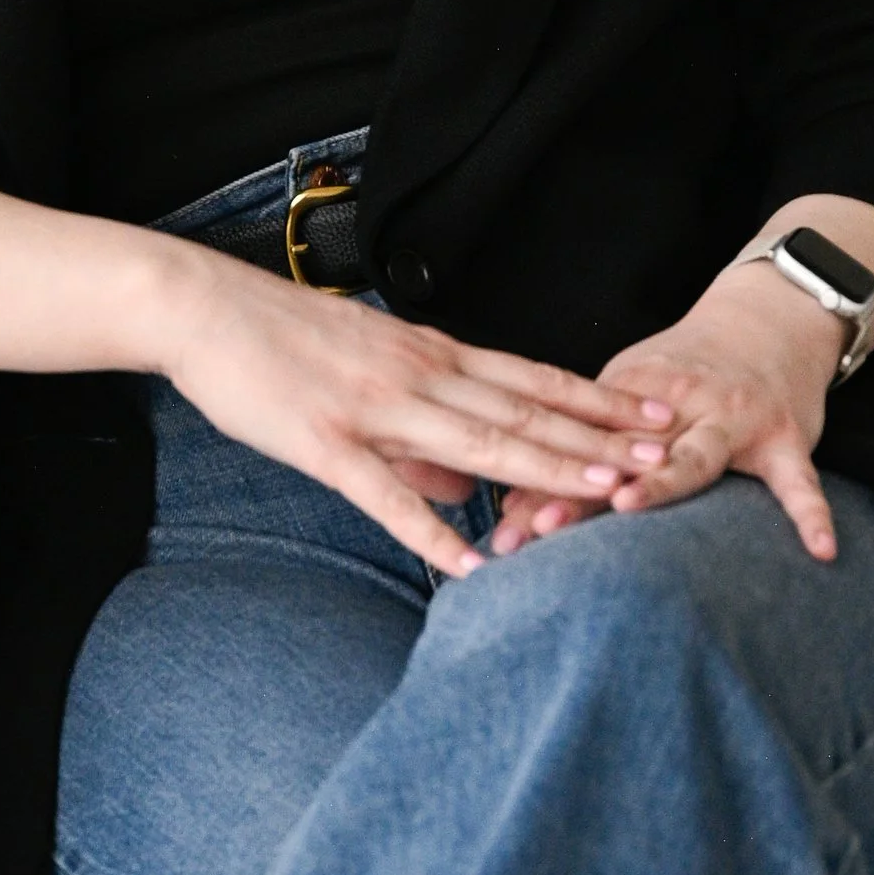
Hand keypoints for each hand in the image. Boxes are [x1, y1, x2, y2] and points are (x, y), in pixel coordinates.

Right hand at [159, 250, 675, 577]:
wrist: (204, 310)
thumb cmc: (283, 344)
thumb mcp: (370, 374)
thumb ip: (425, 436)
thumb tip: (471, 495)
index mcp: (431, 356)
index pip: (533, 379)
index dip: (598, 401)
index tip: (656, 413)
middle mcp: (419, 376)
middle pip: (527, 411)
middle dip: (601, 436)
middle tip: (669, 451)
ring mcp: (376, 409)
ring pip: (479, 444)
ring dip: (549, 469)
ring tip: (608, 493)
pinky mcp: (327, 443)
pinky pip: (387, 497)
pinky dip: (433, 531)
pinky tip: (471, 564)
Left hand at [485, 258, 845, 561]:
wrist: (767, 319)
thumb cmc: (685, 372)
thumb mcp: (626, 399)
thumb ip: (578, 461)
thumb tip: (512, 521)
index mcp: (628, 397)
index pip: (580, 448)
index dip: (540, 485)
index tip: (504, 529)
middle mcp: (678, 405)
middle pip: (622, 456)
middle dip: (581, 491)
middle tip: (541, 527)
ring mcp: (733, 420)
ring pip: (694, 457)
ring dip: (660, 481)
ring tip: (628, 505)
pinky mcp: (784, 437)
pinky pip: (799, 482)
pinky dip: (810, 514)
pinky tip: (820, 553)